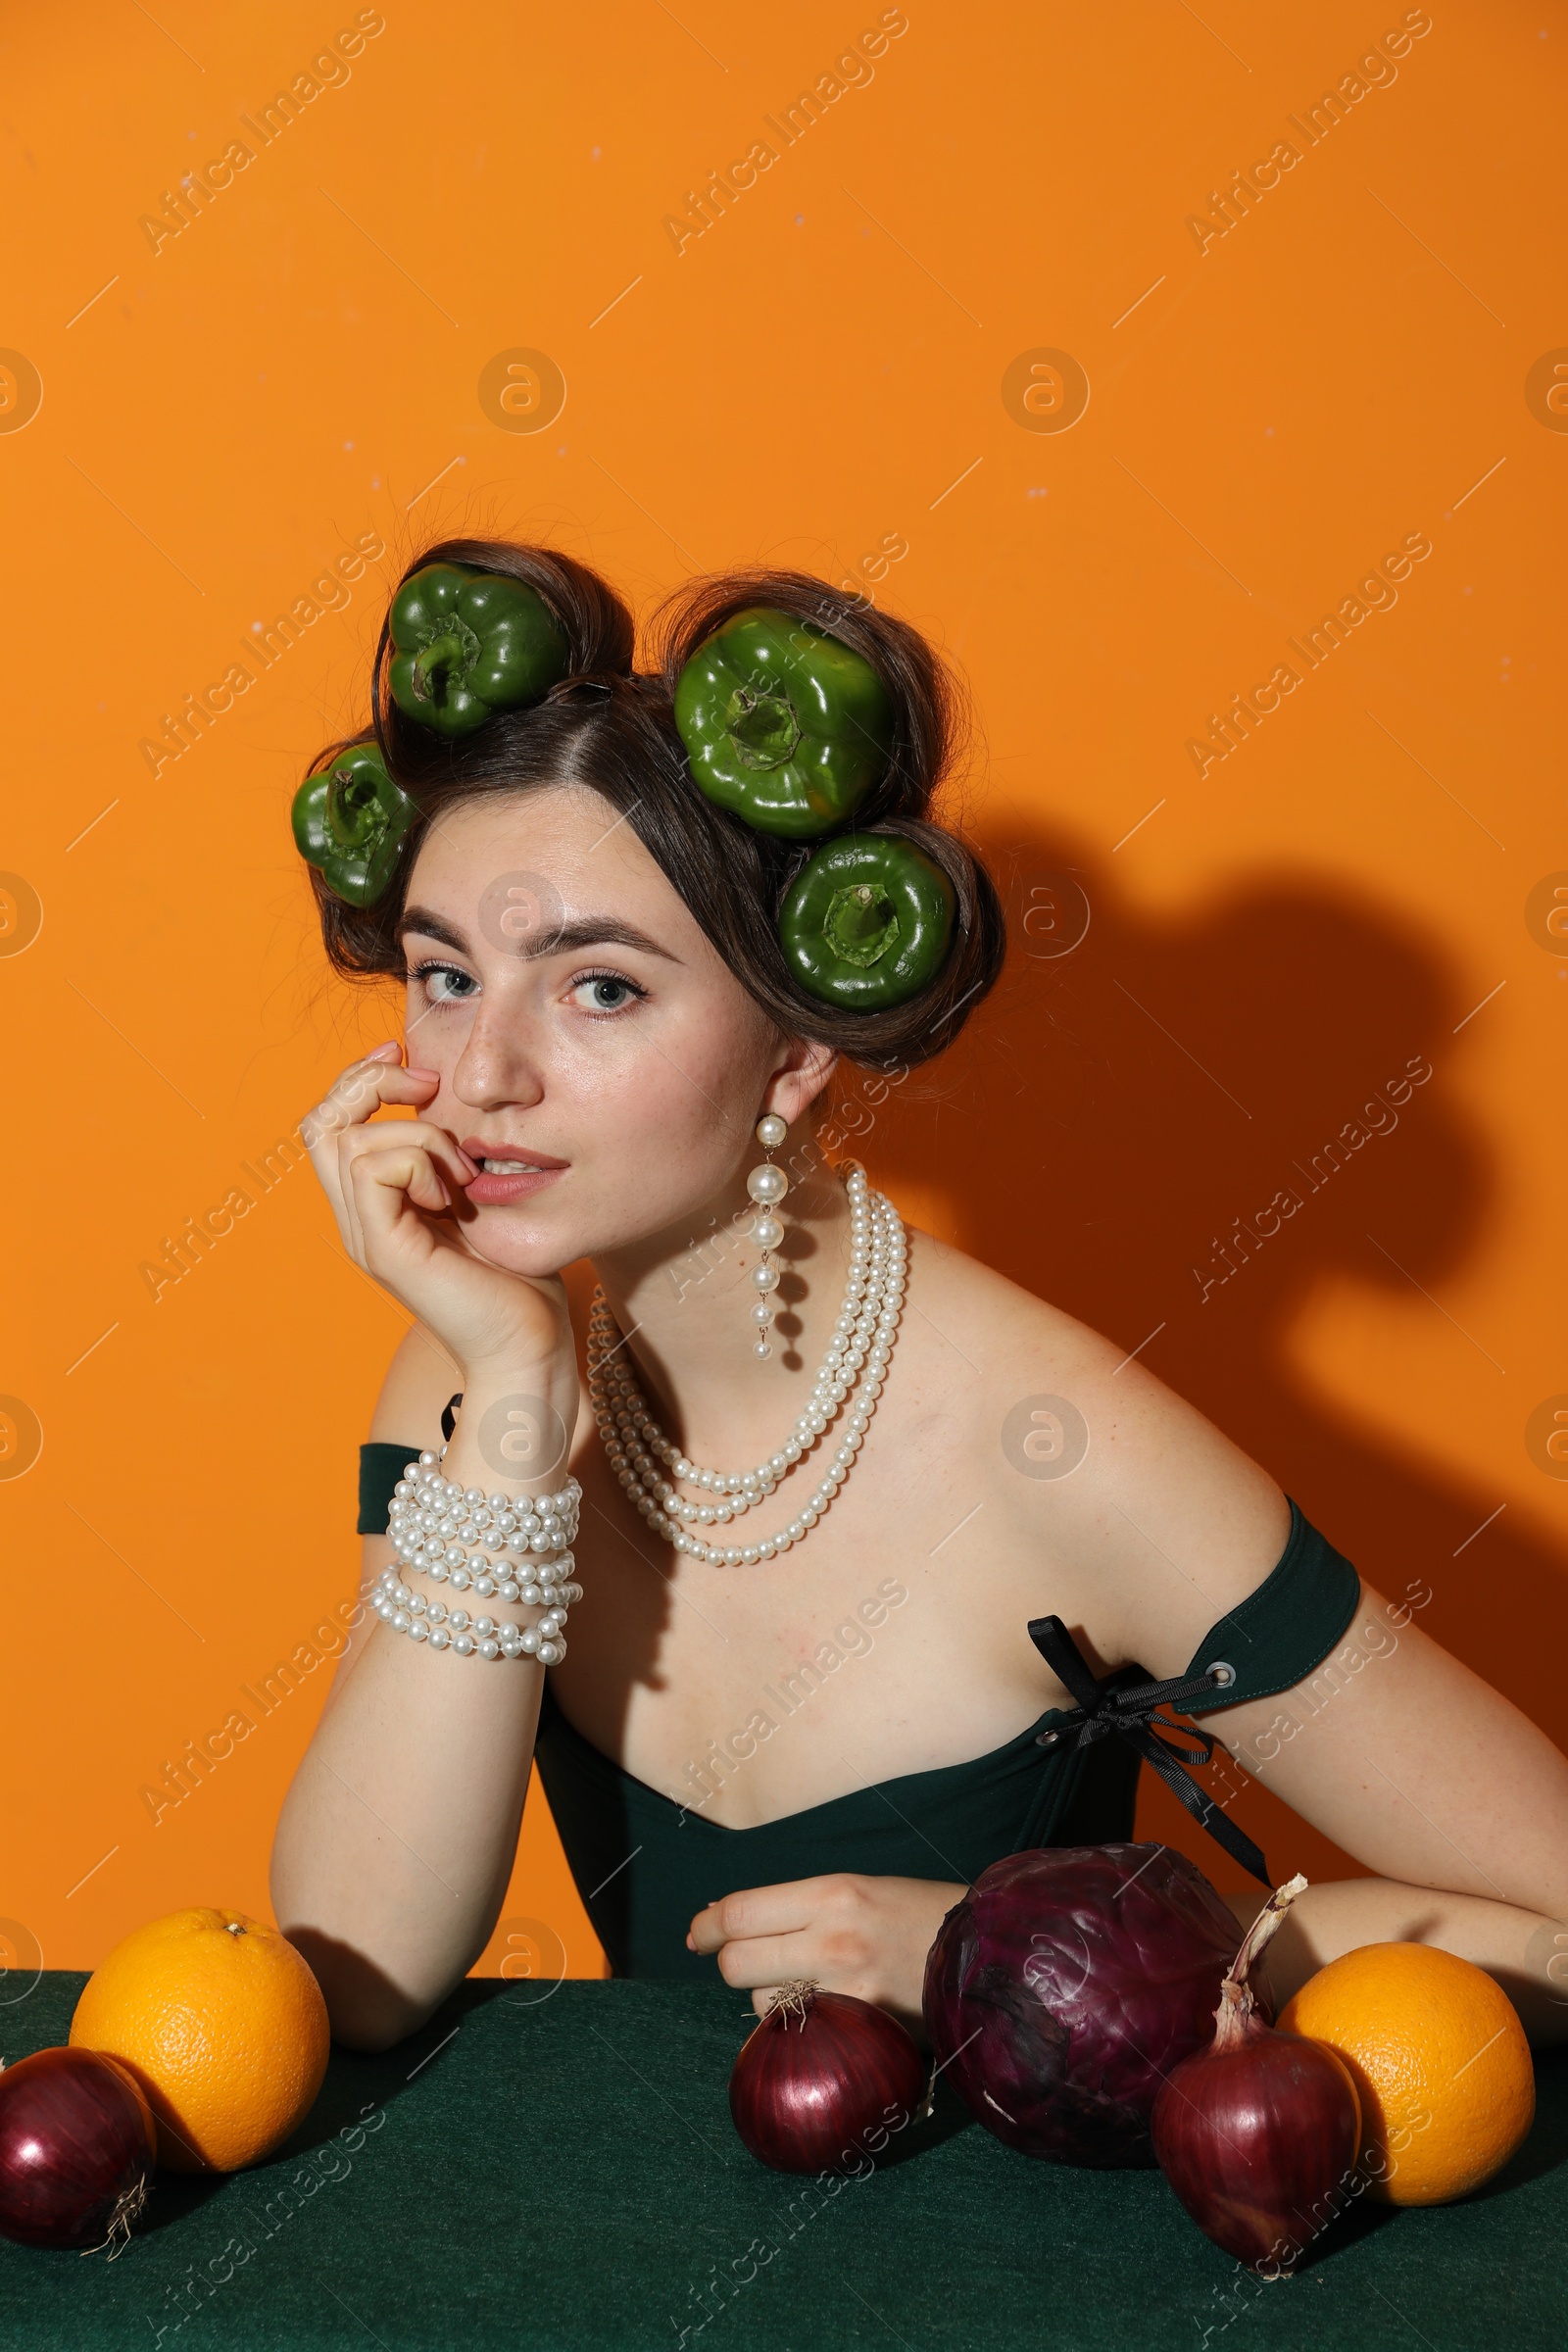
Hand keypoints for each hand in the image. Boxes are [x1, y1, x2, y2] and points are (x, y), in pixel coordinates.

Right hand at [300, 1042, 569, 1381]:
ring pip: (350, 1142)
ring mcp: (367, 1237)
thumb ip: (452, 1155)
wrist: (530, 1346)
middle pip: (320, 1124)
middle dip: (369, 1084)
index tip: (412, 1065)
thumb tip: (445, 1099)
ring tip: (462, 1176)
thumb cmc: (518, 1276)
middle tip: (426, 1087)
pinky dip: (417, 1163)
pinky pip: (372, 1169)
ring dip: (417, 1136)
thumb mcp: (480, 1196)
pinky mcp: (385, 1250)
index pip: (330, 1124)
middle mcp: (359, 1220)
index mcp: (376, 1206)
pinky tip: (454, 1196)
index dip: (360, 1080)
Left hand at [686, 1873, 968, 2041]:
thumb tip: (720, 1917)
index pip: (740, 1912)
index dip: (708, 1926)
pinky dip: (796, 2029)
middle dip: (732, 1963)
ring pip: (764, 2005)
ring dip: (770, 1998)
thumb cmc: (915, 1914)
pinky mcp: (861, 2034)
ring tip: (810, 1984)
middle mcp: (833, 1942)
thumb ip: (792, 1905)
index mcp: (832, 1894)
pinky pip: (797, 2037)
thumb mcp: (855, 1889)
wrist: (985, 1954)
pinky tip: (817, 2016)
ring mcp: (847, 1994)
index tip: (699, 1934)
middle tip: (745, 1960)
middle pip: (738, 1963)